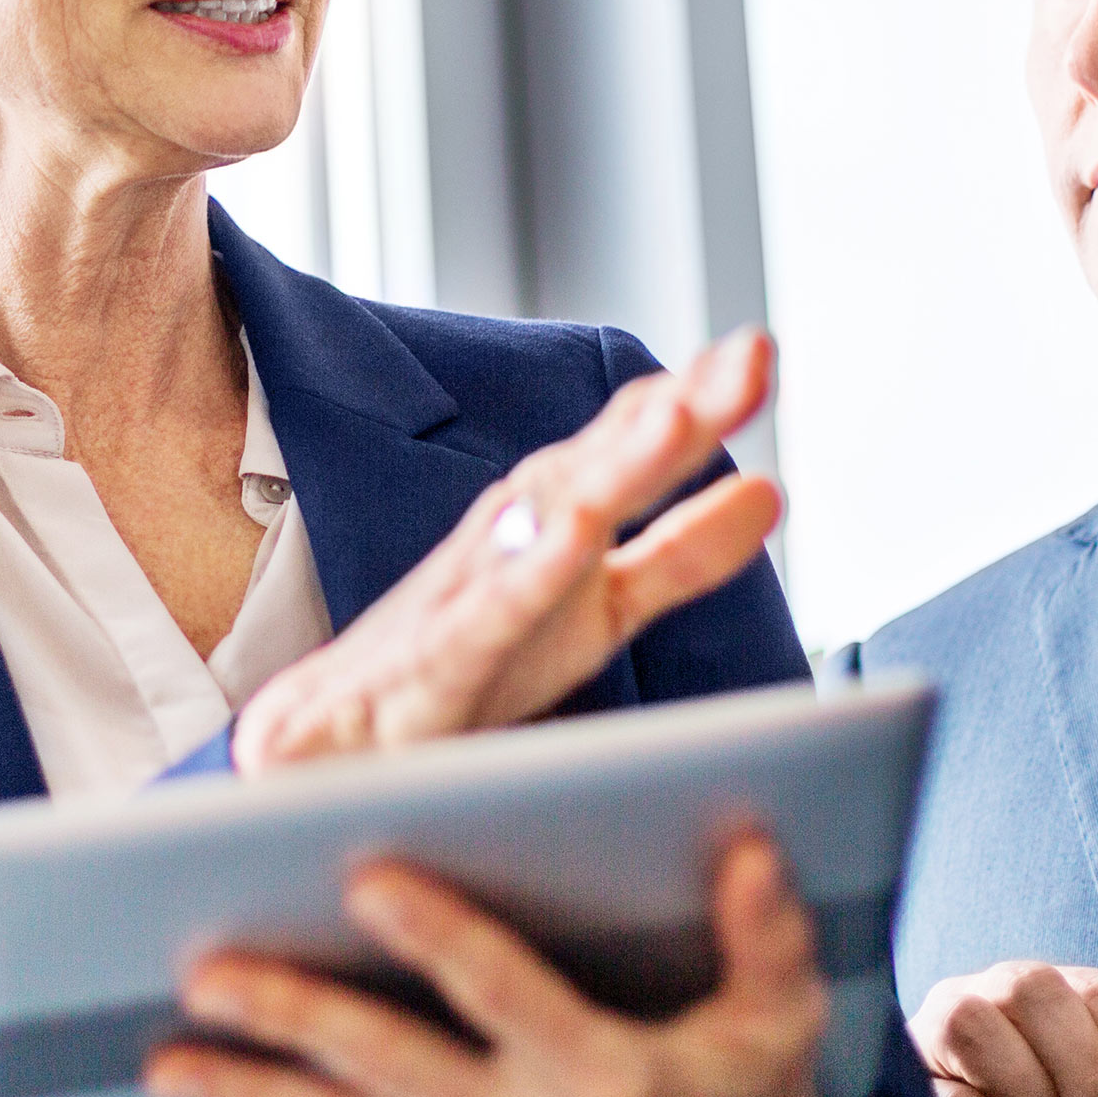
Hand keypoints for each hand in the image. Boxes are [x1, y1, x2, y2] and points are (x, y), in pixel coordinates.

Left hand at [148, 827, 862, 1096]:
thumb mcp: (783, 1019)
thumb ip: (764, 935)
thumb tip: (752, 844)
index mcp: (606, 1078)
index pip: (506, 994)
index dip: (436, 938)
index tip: (362, 878)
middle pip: (392, 1069)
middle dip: (295, 1018)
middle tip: (208, 972)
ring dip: (251, 1095)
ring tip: (163, 1058)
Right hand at [230, 329, 781, 773]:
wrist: (324, 745)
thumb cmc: (467, 667)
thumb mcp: (598, 613)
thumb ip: (680, 556)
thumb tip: (773, 488)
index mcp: (559, 527)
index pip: (631, 452)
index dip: (695, 403)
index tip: (755, 351)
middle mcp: (512, 542)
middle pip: (600, 467)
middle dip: (673, 412)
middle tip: (747, 356)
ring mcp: (466, 597)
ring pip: (543, 521)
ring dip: (608, 467)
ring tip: (674, 418)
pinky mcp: (428, 664)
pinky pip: (480, 618)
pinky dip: (523, 575)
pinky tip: (567, 538)